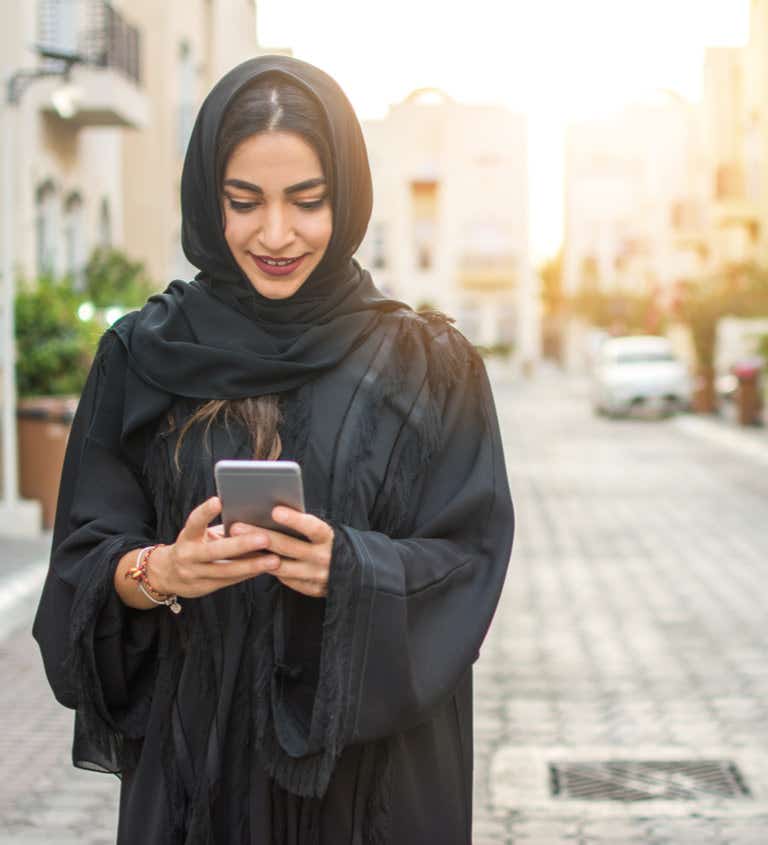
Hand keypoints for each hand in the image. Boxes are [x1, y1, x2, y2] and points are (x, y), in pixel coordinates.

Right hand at [149, 497, 282, 598]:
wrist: (167, 574)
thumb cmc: (195, 544)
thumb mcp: (199, 534)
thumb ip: (221, 527)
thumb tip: (253, 516)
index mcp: (187, 537)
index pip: (194, 522)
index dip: (205, 512)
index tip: (218, 501)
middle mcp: (188, 556)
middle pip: (215, 551)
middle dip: (241, 545)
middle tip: (265, 538)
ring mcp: (194, 574)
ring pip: (226, 571)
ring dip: (252, 565)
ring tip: (275, 559)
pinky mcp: (204, 587)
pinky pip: (230, 580)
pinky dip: (249, 573)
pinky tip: (266, 568)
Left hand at [224, 507, 333, 597]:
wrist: (354, 573)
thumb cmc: (330, 544)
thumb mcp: (324, 533)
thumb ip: (305, 526)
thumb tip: (273, 512)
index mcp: (330, 539)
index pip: (313, 528)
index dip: (295, 520)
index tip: (275, 510)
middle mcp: (324, 559)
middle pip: (289, 547)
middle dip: (261, 536)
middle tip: (237, 526)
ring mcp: (317, 577)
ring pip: (281, 567)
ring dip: (257, 556)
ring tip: (236, 545)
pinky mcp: (311, 589)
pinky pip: (285, 580)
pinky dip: (267, 569)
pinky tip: (249, 561)